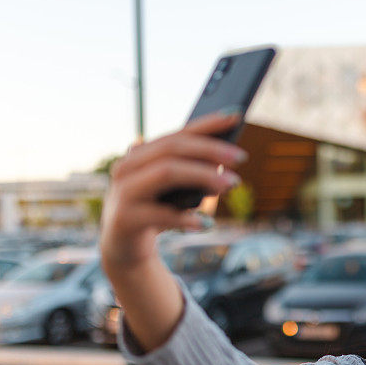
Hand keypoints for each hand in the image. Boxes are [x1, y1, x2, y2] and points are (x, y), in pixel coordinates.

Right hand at [100, 113, 246, 273]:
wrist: (123, 249)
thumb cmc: (154, 213)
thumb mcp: (174, 192)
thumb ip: (191, 172)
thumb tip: (227, 159)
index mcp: (140, 155)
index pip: (177, 134)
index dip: (206, 124)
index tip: (235, 115)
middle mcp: (128, 168)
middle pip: (172, 149)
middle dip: (210, 149)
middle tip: (242, 156)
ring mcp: (123, 192)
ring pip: (167, 172)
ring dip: (204, 176)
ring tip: (232, 184)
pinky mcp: (125, 218)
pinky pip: (160, 214)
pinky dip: (186, 218)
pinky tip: (207, 223)